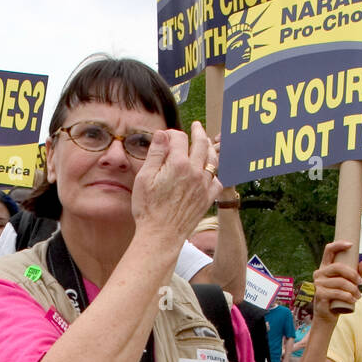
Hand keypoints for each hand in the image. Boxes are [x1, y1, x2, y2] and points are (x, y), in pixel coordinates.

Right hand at [131, 121, 222, 246]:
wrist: (161, 235)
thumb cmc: (148, 208)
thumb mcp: (144, 177)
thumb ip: (155, 153)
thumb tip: (162, 134)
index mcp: (178, 163)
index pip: (180, 137)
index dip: (172, 133)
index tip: (166, 136)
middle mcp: (195, 171)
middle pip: (201, 143)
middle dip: (199, 132)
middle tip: (197, 126)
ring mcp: (204, 185)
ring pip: (213, 160)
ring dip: (210, 148)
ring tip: (207, 143)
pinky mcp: (208, 198)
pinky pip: (218, 180)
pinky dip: (215, 173)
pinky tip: (210, 172)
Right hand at [312, 240, 361, 323]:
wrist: (327, 315)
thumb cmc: (338, 297)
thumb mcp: (350, 283)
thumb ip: (358, 273)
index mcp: (325, 267)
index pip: (329, 250)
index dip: (339, 245)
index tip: (351, 245)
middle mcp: (319, 273)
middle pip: (338, 267)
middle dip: (353, 274)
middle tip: (361, 282)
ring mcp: (318, 283)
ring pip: (340, 282)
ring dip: (353, 289)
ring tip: (358, 296)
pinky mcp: (319, 294)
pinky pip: (337, 293)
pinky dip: (347, 296)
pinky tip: (353, 300)